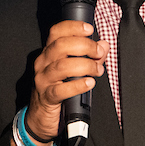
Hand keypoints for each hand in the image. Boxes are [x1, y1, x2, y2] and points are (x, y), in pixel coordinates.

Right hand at [11, 21, 107, 145]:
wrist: (40, 118)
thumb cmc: (58, 90)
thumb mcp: (73, 71)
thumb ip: (90, 57)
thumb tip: (104, 45)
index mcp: (49, 53)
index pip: (56, 32)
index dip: (72, 27)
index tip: (89, 28)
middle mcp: (43, 63)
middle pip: (60, 45)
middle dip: (84, 45)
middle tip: (99, 52)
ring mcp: (43, 80)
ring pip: (62, 66)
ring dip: (85, 65)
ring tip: (98, 70)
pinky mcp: (46, 97)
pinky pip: (61, 90)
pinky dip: (77, 85)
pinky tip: (89, 83)